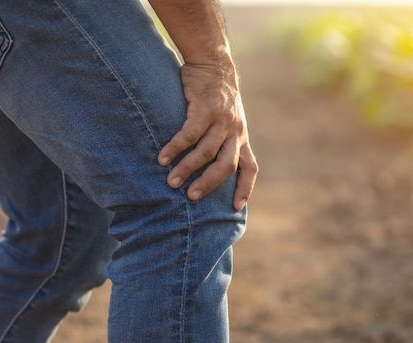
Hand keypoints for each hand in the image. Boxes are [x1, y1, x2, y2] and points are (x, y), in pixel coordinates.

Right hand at [157, 62, 257, 210]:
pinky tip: (162, 158)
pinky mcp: (205, 109)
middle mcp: (235, 132)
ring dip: (187, 169)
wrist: (213, 63)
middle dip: (209, 184)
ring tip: (171, 181)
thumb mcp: (227, 120)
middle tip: (191, 197)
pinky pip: (190, 134)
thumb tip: (207, 167)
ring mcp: (221, 121)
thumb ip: (222, 140)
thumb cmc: (215, 96)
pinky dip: (175, 148)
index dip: (245, 188)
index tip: (236, 208)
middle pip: (226, 166)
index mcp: (241, 138)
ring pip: (206, 152)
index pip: (250, 168)